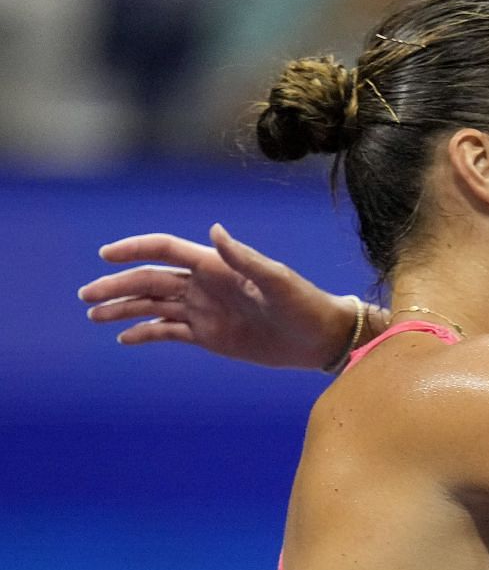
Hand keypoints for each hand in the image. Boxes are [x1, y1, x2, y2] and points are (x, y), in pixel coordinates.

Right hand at [79, 223, 362, 369]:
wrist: (320, 338)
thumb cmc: (303, 304)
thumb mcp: (276, 280)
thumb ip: (243, 257)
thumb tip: (214, 230)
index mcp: (215, 266)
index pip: (165, 251)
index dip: (134, 249)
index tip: (106, 255)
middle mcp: (204, 286)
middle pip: (150, 280)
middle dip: (117, 286)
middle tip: (87, 295)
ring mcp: (204, 311)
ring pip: (153, 306)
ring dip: (123, 309)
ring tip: (95, 315)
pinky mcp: (209, 336)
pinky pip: (170, 332)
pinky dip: (146, 333)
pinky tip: (124, 338)